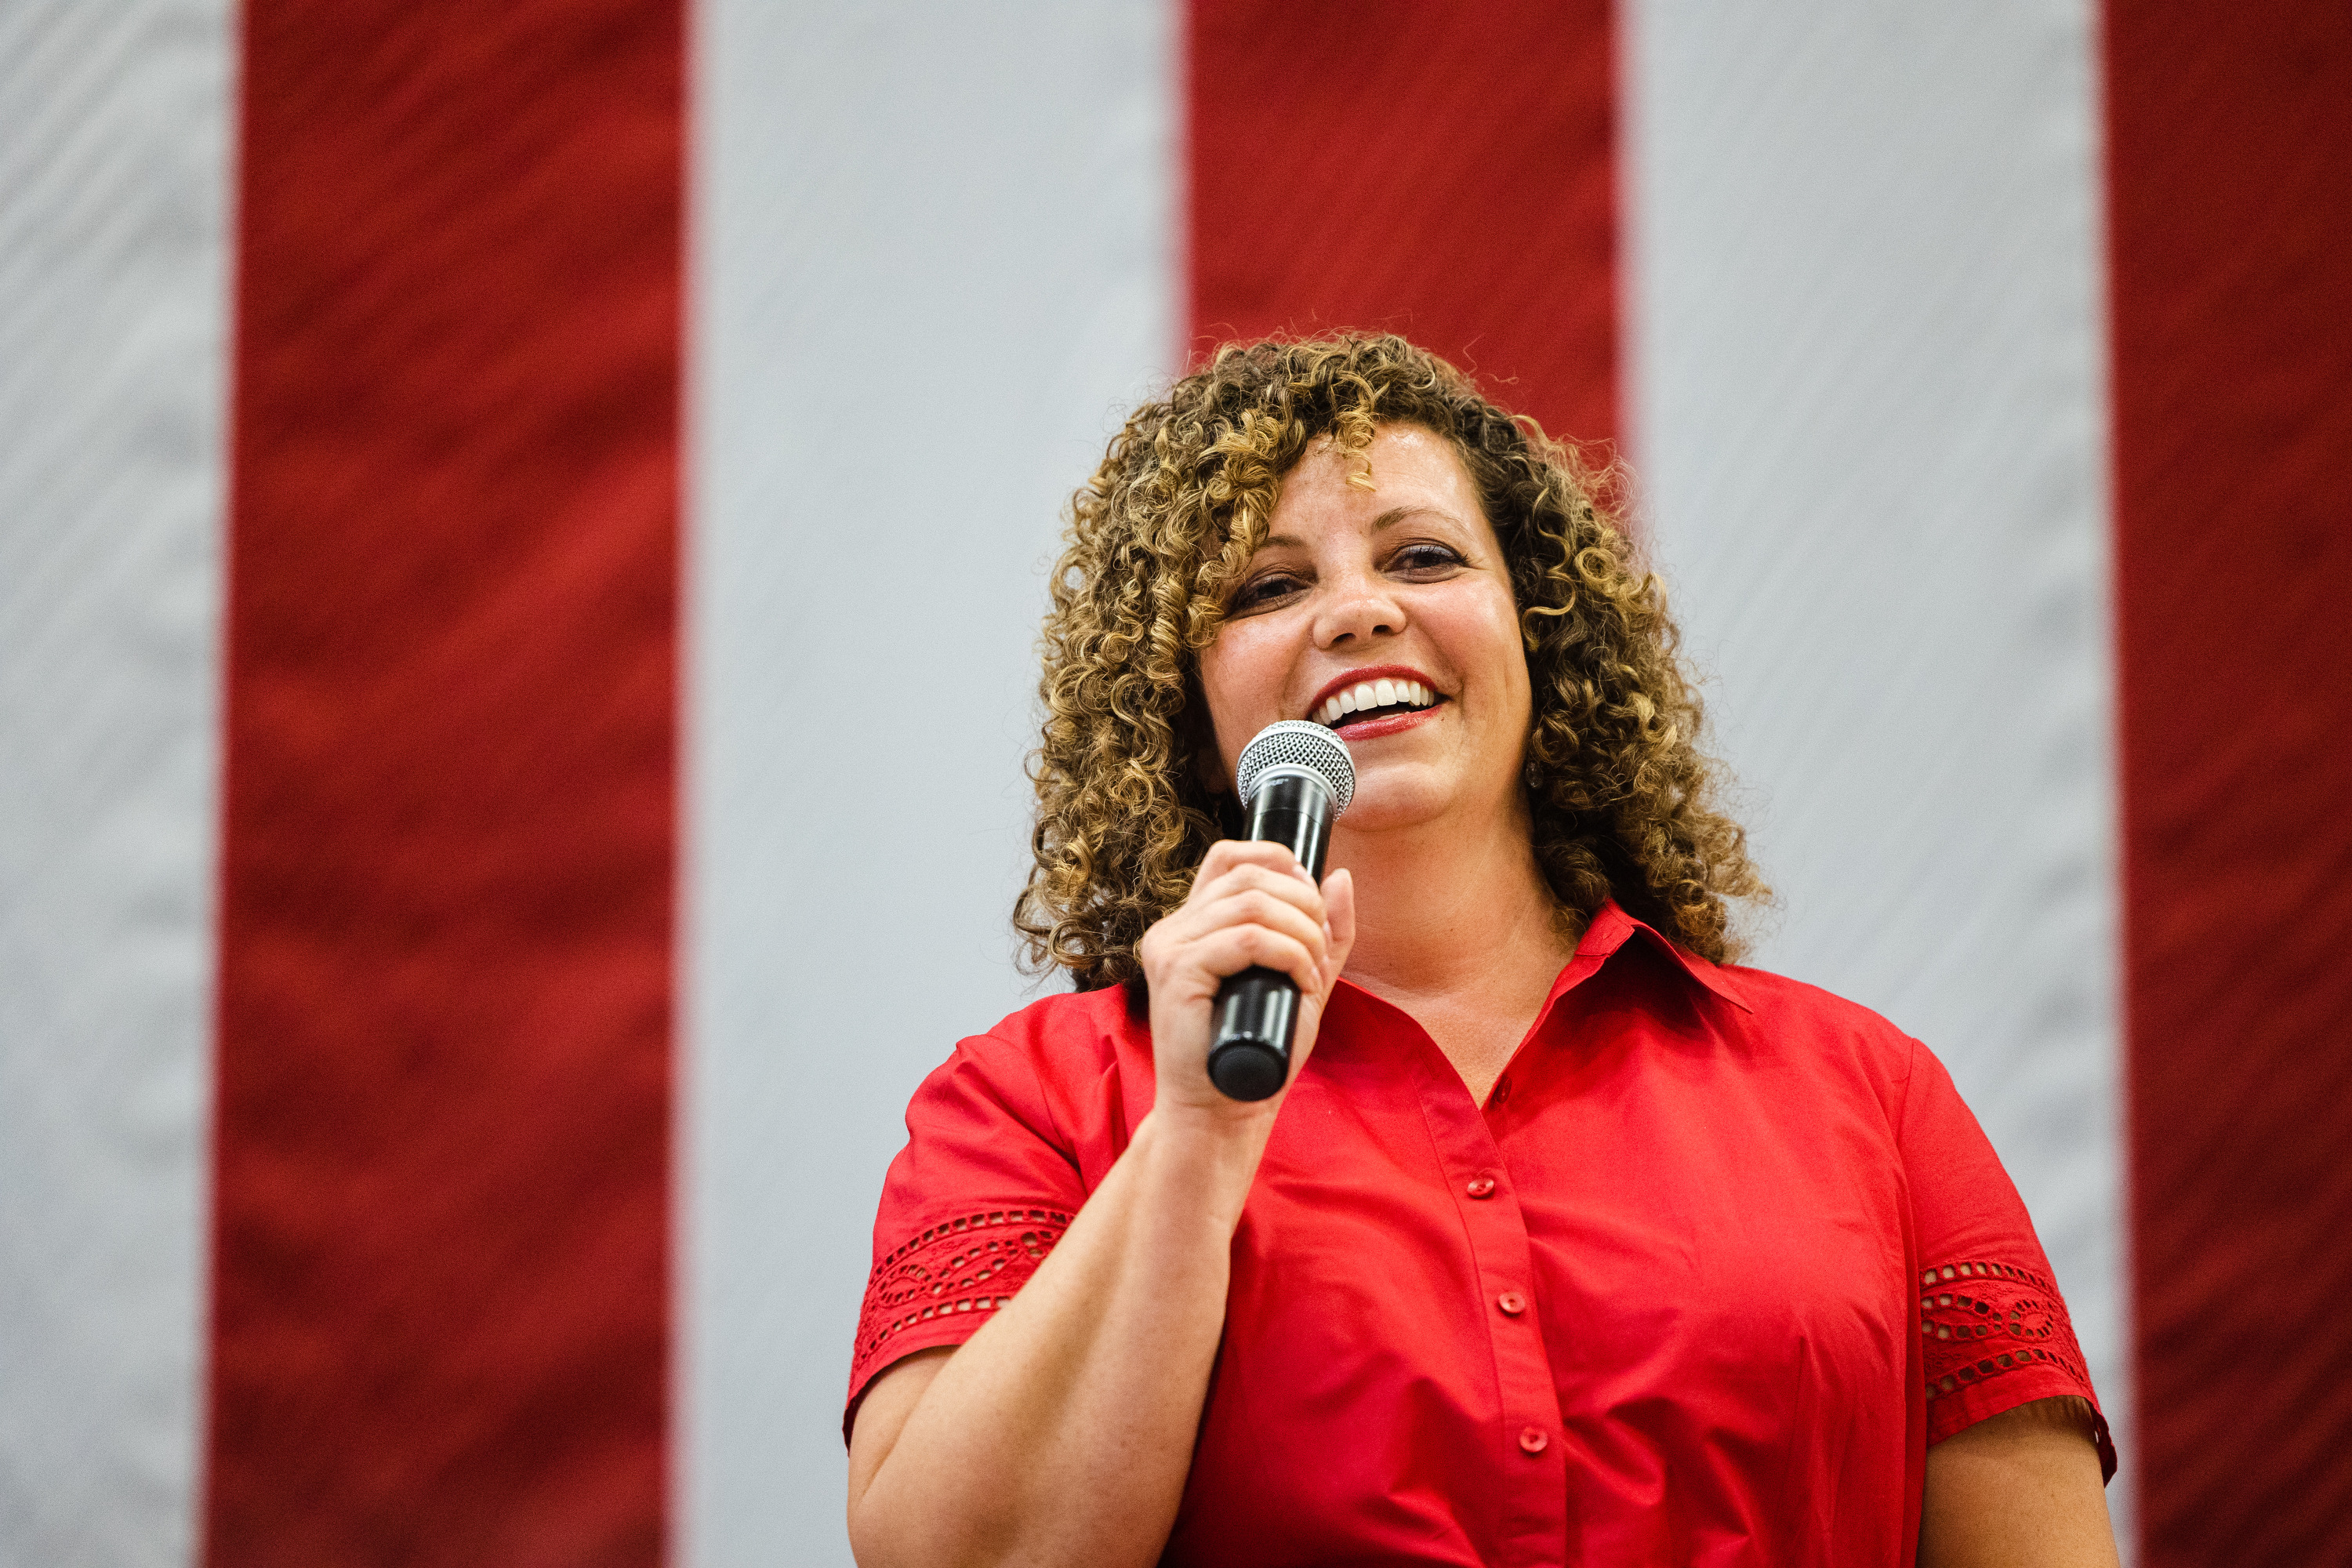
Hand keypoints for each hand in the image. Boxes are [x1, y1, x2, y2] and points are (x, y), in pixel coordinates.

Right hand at [1136, 841, 1356, 1121]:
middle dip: (1303, 905)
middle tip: (1321, 951)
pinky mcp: (1176, 972)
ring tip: (1312, 972)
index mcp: (1194, 924)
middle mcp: (1174, 929)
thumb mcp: (1302, 980)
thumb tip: (1339, 875)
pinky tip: (1301, 982)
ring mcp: (1170, 948)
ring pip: (1252, 904)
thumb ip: (1324, 933)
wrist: (1222, 1113)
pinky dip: (1288, 954)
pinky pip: (1246, 939)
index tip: (1311, 904)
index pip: (1230, 857)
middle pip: (1248, 875)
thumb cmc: (1258, 1052)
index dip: (1279, 863)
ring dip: (1301, 933)